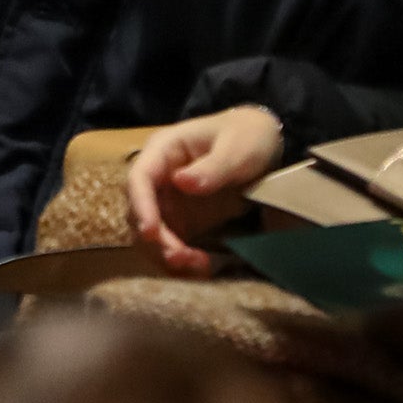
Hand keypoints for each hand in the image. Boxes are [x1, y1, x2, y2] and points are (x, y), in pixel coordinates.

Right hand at [125, 107, 282, 277]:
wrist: (264, 144)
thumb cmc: (248, 137)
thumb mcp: (238, 149)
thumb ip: (213, 167)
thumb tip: (181, 182)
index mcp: (164, 150)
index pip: (139, 178)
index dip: (141, 206)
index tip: (151, 232)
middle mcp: (159, 177)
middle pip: (139, 211)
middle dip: (155, 239)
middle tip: (181, 258)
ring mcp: (169, 200)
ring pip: (151, 233)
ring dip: (166, 253)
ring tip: (197, 265)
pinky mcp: (183, 219)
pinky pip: (172, 243)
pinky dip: (182, 259)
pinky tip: (203, 266)